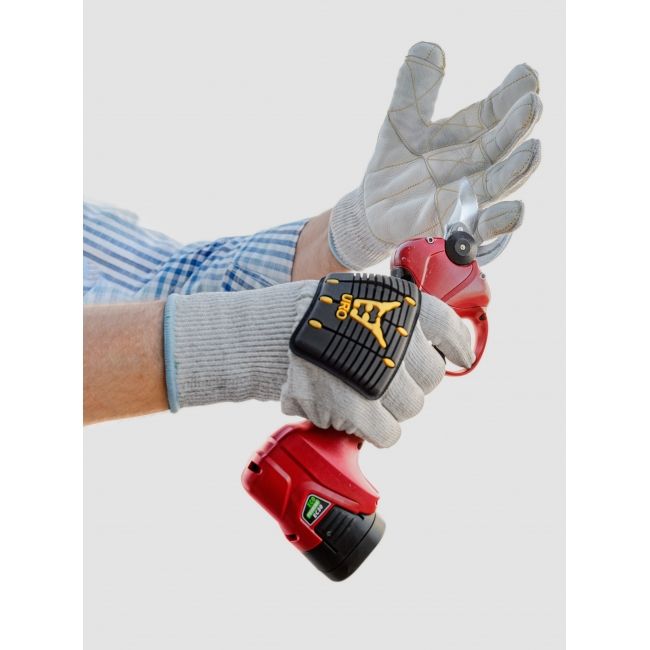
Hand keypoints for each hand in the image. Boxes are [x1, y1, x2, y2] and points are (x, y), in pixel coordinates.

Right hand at [165, 277, 471, 446]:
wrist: (279, 329)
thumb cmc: (325, 314)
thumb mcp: (370, 297)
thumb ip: (406, 318)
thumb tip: (453, 344)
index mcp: (409, 308)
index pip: (453, 331)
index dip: (460, 347)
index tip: (460, 356)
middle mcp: (402, 340)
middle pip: (433, 378)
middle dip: (412, 379)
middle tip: (387, 374)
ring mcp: (383, 377)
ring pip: (411, 408)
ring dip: (392, 405)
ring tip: (365, 393)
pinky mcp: (361, 409)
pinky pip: (389, 434)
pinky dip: (376, 429)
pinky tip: (358, 415)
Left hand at [328, 42, 541, 269]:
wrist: (371, 207)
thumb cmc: (394, 164)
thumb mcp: (401, 120)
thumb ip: (415, 88)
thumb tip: (428, 47)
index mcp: (466, 135)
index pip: (493, 112)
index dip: (510, 95)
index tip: (526, 74)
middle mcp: (474, 165)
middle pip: (500, 145)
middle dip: (517, 126)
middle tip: (533, 104)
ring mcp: (466, 196)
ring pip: (497, 184)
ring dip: (516, 169)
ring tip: (532, 151)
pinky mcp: (452, 225)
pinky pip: (482, 227)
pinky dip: (499, 221)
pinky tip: (514, 210)